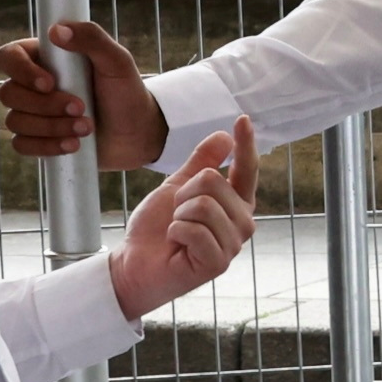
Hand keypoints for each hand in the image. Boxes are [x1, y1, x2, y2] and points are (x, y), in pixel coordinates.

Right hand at [0, 17, 169, 167]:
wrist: (138, 133)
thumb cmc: (126, 92)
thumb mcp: (117, 61)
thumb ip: (92, 39)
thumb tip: (58, 30)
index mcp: (45, 58)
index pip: (9, 56)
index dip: (20, 70)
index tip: (49, 83)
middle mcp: (32, 84)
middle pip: (9, 93)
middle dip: (46, 105)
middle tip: (81, 108)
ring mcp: (32, 113)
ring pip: (15, 121)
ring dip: (52, 126)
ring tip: (86, 128)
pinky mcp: (37, 139)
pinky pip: (21, 145)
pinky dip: (46, 146)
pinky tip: (73, 145)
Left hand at [111, 123, 261, 318]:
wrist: (135, 262)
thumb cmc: (156, 228)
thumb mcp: (177, 187)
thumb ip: (201, 162)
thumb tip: (224, 136)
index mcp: (235, 204)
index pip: (246, 169)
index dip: (245, 144)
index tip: (243, 119)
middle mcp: (241, 222)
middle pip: (214, 182)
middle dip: (184, 193)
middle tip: (177, 214)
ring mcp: (232, 244)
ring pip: (204, 205)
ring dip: (178, 215)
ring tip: (177, 231)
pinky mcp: (218, 262)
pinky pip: (194, 230)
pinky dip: (176, 233)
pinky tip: (176, 245)